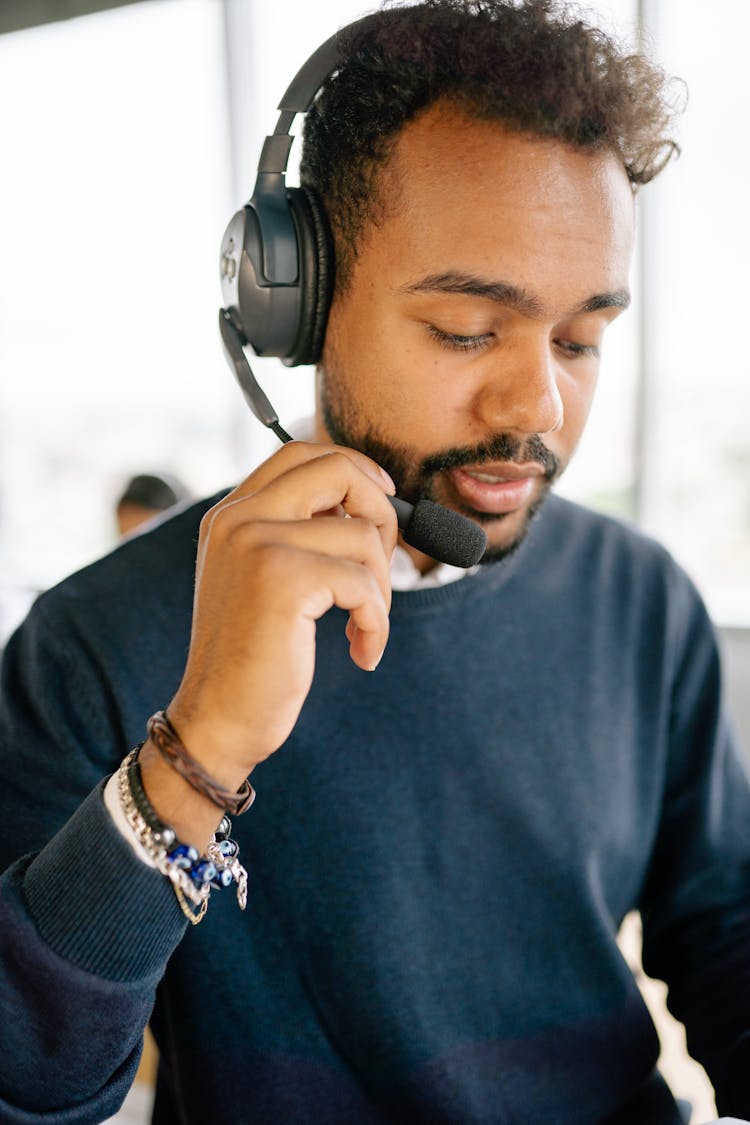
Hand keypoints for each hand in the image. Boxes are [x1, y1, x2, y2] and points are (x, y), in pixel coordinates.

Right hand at [165, 441, 396, 784]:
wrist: (218, 720)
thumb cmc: (255, 656)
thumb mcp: (267, 580)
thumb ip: (299, 534)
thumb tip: (374, 498)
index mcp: (231, 513)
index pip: (302, 452)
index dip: (355, 469)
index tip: (381, 502)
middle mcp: (237, 518)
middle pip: (338, 470)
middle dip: (382, 514)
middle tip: (381, 568)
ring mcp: (256, 544)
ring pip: (363, 535)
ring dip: (381, 588)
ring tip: (363, 626)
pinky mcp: (281, 580)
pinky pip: (364, 582)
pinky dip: (376, 621)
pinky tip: (360, 651)